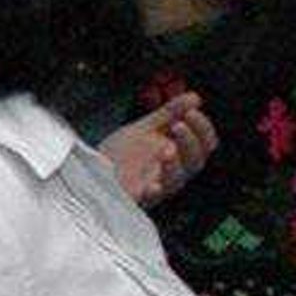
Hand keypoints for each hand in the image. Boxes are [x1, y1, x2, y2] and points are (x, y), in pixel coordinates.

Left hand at [99, 95, 215, 207]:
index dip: (202, 128)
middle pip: (195, 162)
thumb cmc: (122, 152)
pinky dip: (153, 192)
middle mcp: (172, 173)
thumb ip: (168, 114)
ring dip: (174, 165)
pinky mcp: (136, 197)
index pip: (204, 144)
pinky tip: (153, 185)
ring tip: (167, 150)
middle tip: (178, 125)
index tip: (192, 111)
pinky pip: (149, 199)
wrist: (91, 169)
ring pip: (176, 181)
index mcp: (178, 154)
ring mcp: (155, 186)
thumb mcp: (145, 128)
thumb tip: (194, 97)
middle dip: (190, 142)